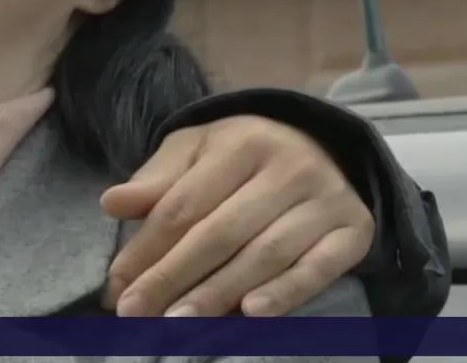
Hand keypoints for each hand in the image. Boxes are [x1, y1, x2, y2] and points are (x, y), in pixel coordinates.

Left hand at [100, 115, 373, 316]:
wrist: (324, 145)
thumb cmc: (243, 155)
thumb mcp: (196, 150)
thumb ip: (156, 180)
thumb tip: (111, 203)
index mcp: (240, 141)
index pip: (184, 204)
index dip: (147, 249)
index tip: (118, 288)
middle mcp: (288, 166)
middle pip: (219, 232)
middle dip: (174, 277)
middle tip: (139, 315)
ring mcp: (326, 197)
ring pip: (265, 254)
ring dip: (219, 294)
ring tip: (180, 324)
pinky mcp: (355, 228)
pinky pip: (320, 267)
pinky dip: (287, 292)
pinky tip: (252, 314)